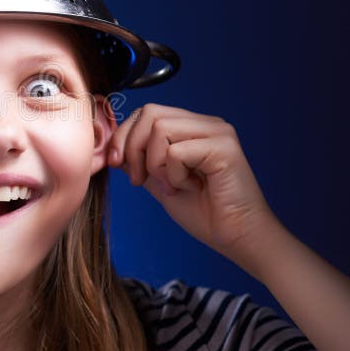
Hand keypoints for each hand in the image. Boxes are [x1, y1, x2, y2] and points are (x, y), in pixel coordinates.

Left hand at [106, 103, 281, 265]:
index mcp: (192, 127)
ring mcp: (218, 133)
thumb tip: (113, 146)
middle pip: (150, 113)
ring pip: (160, 128)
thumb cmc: (204, 213)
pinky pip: (176, 151)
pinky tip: (189, 187)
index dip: (124, 135)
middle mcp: (207, 124)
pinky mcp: (224, 148)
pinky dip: (173, 175)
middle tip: (139, 180)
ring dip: (154, 164)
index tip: (116, 164)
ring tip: (171, 186)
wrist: (236, 238)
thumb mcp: (159, 182)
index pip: (146, 112)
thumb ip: (140, 161)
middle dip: (132, 148)